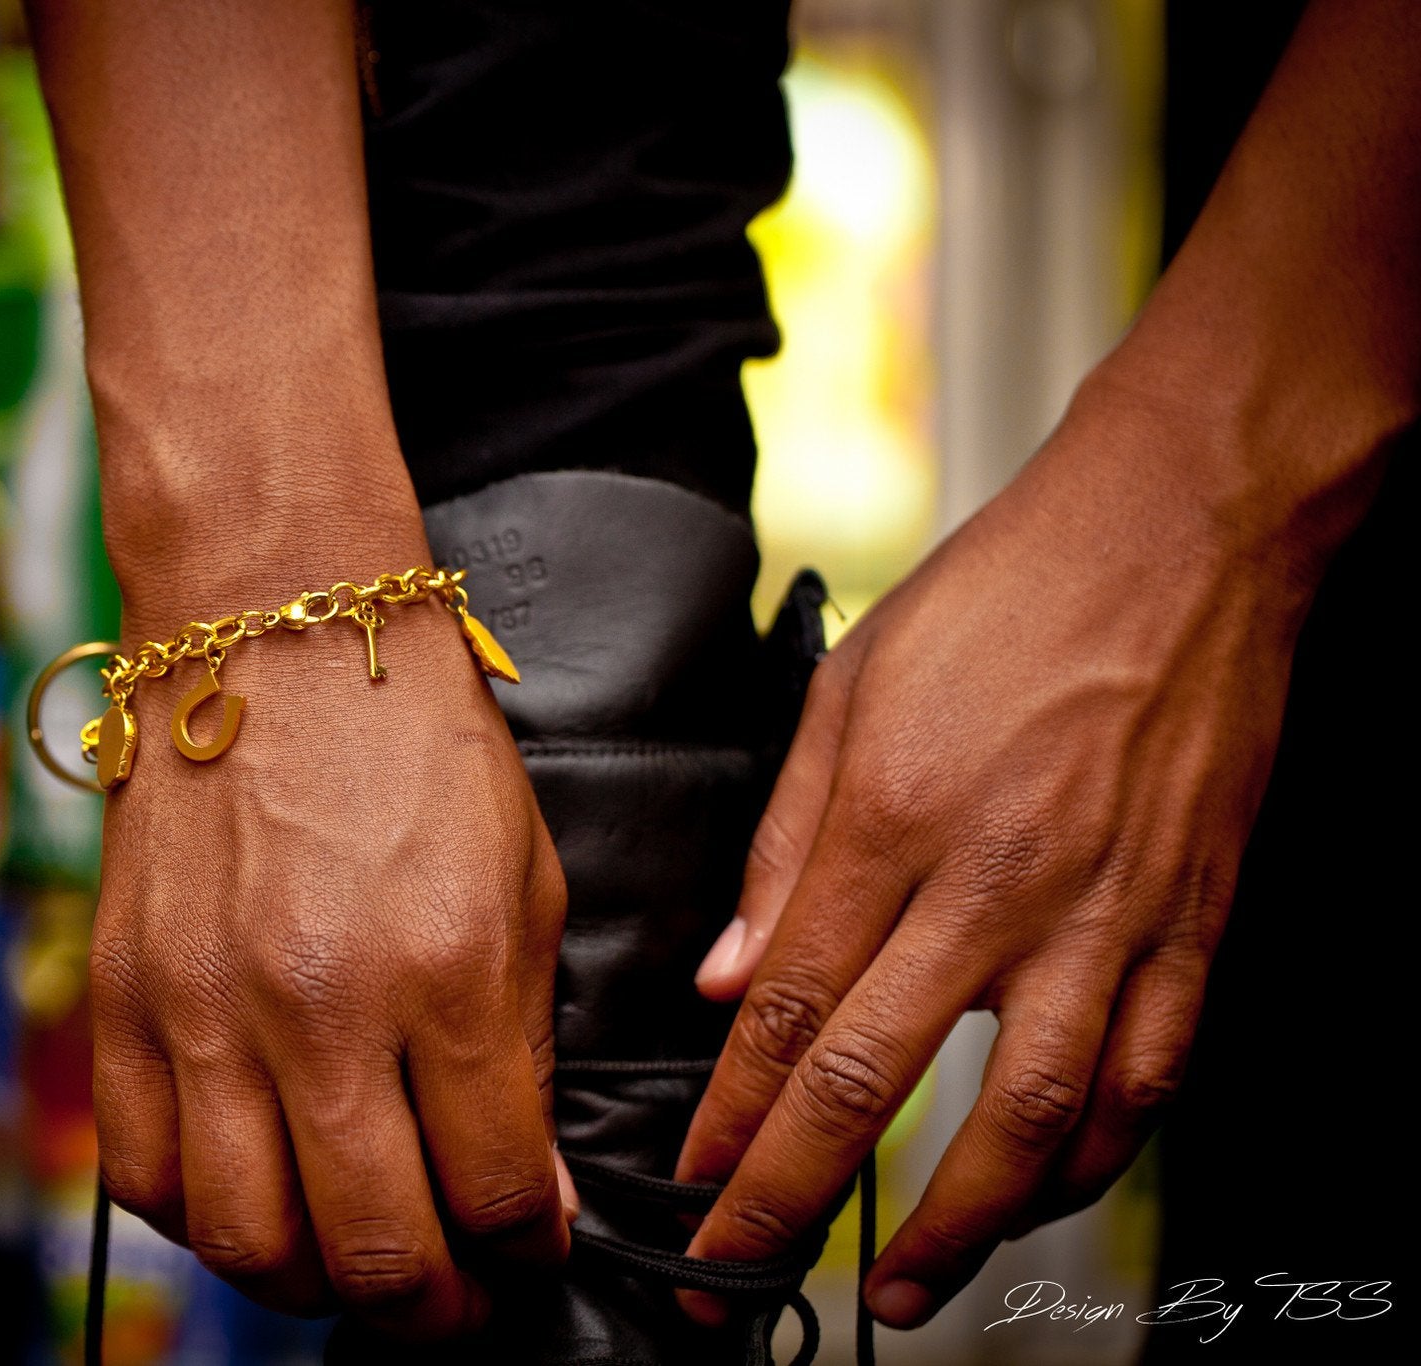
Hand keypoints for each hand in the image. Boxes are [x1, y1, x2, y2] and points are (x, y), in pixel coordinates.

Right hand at [89, 585, 570, 1337]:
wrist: (274, 632)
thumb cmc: (415, 748)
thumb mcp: (524, 884)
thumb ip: (523, 1052)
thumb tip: (523, 1195)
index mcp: (447, 968)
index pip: (496, 1192)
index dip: (527, 1253)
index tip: (531, 1252)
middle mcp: (318, 1004)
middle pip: (371, 1251)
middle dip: (432, 1313)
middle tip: (453, 1304)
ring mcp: (202, 1006)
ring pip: (244, 1240)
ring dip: (311, 1287)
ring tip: (350, 1266)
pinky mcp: (120, 995)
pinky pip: (141, 1176)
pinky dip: (199, 1223)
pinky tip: (249, 1200)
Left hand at [675, 375, 1321, 1327]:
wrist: (1179, 534)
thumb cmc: (1003, 598)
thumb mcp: (848, 691)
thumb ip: (785, 850)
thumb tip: (724, 979)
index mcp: (891, 822)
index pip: (788, 1010)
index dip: (732, 1118)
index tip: (696, 1185)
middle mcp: (997, 884)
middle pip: (878, 1081)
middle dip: (797, 1199)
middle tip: (744, 1278)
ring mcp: (1107, 915)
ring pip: (1030, 1115)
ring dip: (958, 1224)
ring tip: (904, 1290)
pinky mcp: (1192, 922)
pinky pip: (1150, 1077)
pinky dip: (1091, 1162)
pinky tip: (1042, 1200)